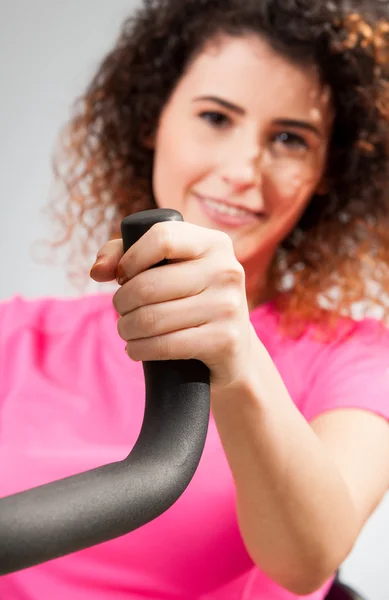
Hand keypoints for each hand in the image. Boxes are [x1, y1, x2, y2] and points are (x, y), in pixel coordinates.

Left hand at [90, 221, 254, 387]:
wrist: (234, 351)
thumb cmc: (191, 301)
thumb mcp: (169, 270)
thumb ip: (126, 255)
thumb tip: (98, 271)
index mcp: (215, 244)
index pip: (161, 238)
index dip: (130, 258)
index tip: (123, 276)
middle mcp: (227, 270)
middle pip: (148, 284)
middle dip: (121, 301)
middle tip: (122, 309)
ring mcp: (228, 306)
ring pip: (151, 318)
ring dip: (126, 328)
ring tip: (127, 329)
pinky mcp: (224, 340)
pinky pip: (164, 345)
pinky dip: (138, 349)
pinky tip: (135, 348)